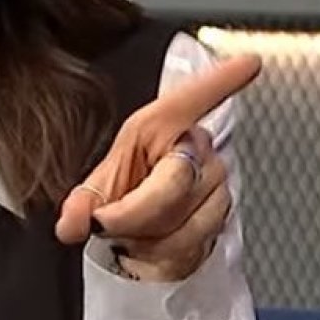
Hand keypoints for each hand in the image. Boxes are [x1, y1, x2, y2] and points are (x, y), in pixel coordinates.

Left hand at [54, 54, 261, 280]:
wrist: (138, 228)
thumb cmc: (121, 192)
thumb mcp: (97, 188)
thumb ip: (81, 205)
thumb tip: (72, 223)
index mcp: (162, 126)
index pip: (195, 99)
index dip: (222, 82)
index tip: (247, 63)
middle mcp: (196, 150)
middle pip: (173, 186)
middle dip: (134, 215)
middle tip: (109, 222)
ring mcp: (216, 184)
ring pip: (186, 223)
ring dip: (149, 240)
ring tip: (132, 235)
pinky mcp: (223, 217)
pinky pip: (195, 246)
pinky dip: (166, 256)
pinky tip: (152, 247)